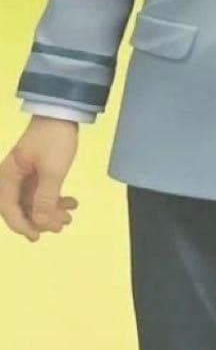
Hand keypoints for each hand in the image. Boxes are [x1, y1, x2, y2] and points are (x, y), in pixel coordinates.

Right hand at [0, 117, 78, 240]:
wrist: (63, 113)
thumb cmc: (54, 139)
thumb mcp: (53, 171)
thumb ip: (46, 198)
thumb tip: (40, 223)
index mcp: (8, 176)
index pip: (8, 208)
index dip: (22, 225)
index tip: (37, 237)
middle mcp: (13, 177)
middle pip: (21, 208)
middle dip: (40, 219)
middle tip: (61, 225)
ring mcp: (25, 175)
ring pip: (34, 202)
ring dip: (50, 212)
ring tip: (69, 217)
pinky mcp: (36, 172)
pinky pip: (42, 193)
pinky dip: (55, 200)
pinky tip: (72, 203)